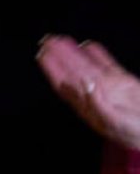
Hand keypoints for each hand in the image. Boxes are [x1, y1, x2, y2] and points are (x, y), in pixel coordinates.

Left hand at [37, 35, 139, 149]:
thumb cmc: (135, 133)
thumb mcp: (114, 121)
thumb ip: (97, 103)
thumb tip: (84, 84)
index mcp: (88, 105)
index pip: (65, 83)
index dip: (53, 69)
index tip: (42, 55)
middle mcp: (95, 95)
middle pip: (73, 71)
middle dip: (60, 56)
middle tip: (47, 41)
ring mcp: (110, 87)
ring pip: (88, 66)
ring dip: (74, 53)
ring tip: (62, 40)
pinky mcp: (125, 83)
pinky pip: (108, 66)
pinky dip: (98, 55)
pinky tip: (89, 46)